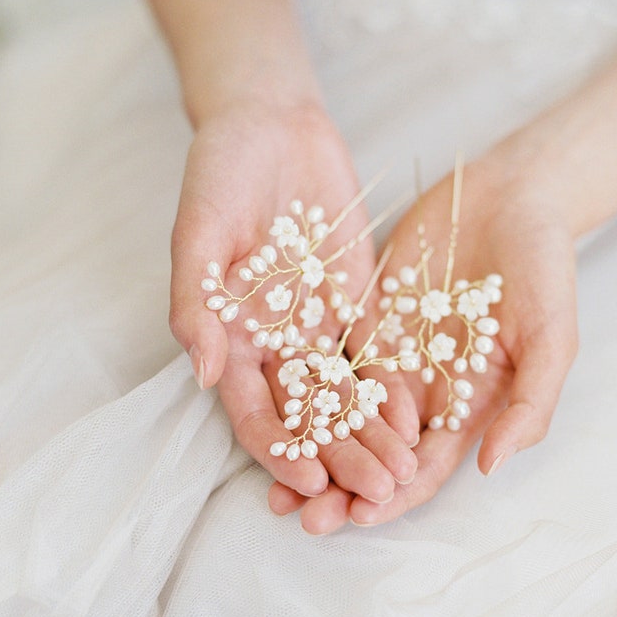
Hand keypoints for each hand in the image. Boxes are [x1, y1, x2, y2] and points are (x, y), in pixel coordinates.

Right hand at [170, 97, 418, 500]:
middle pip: (308, 417)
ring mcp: (317, 326)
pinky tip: (419, 416)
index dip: (278, 450)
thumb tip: (203, 374)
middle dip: (340, 457)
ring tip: (406, 472)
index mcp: (230, 338)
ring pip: (346, 398)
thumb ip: (196, 301)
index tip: (309, 481)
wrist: (272, 123)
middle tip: (376, 493)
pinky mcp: (355, 302)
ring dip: (372, 437)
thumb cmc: (220, 171)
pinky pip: (376, 354)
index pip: (254, 411)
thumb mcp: (199, 229)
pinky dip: (394, 387)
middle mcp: (275, 344)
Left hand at [269, 138, 578, 531]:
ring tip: (269, 481)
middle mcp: (422, 391)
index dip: (394, 495)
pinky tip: (272, 404)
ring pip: (343, 415)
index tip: (360, 516)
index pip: (424, 466)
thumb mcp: (552, 337)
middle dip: (341, 487)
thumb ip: (528, 403)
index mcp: (467, 407)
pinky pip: (328, 357)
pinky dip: (302, 386)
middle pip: (374, 452)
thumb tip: (491, 469)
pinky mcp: (364, 316)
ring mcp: (390, 355)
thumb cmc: (546, 269)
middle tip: (300, 516)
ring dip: (312, 449)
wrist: (514, 196)